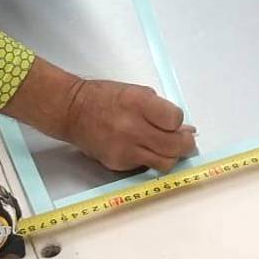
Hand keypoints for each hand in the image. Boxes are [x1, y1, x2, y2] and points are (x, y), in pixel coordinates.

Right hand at [61, 78, 195, 171]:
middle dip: (186, 145)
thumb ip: (161, 109)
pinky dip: (151, 159)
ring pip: (165, 163)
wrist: (73, 112)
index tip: (175, 122)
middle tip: (186, 142)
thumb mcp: (137, 92)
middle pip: (174, 146)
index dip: (179, 123)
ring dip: (172, 156)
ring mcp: (125, 149)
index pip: (175, 120)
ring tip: (168, 148)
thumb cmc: (105, 97)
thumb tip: (185, 128)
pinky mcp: (119, 164)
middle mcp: (133, 128)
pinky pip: (146, 166)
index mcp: (139, 104)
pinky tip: (145, 149)